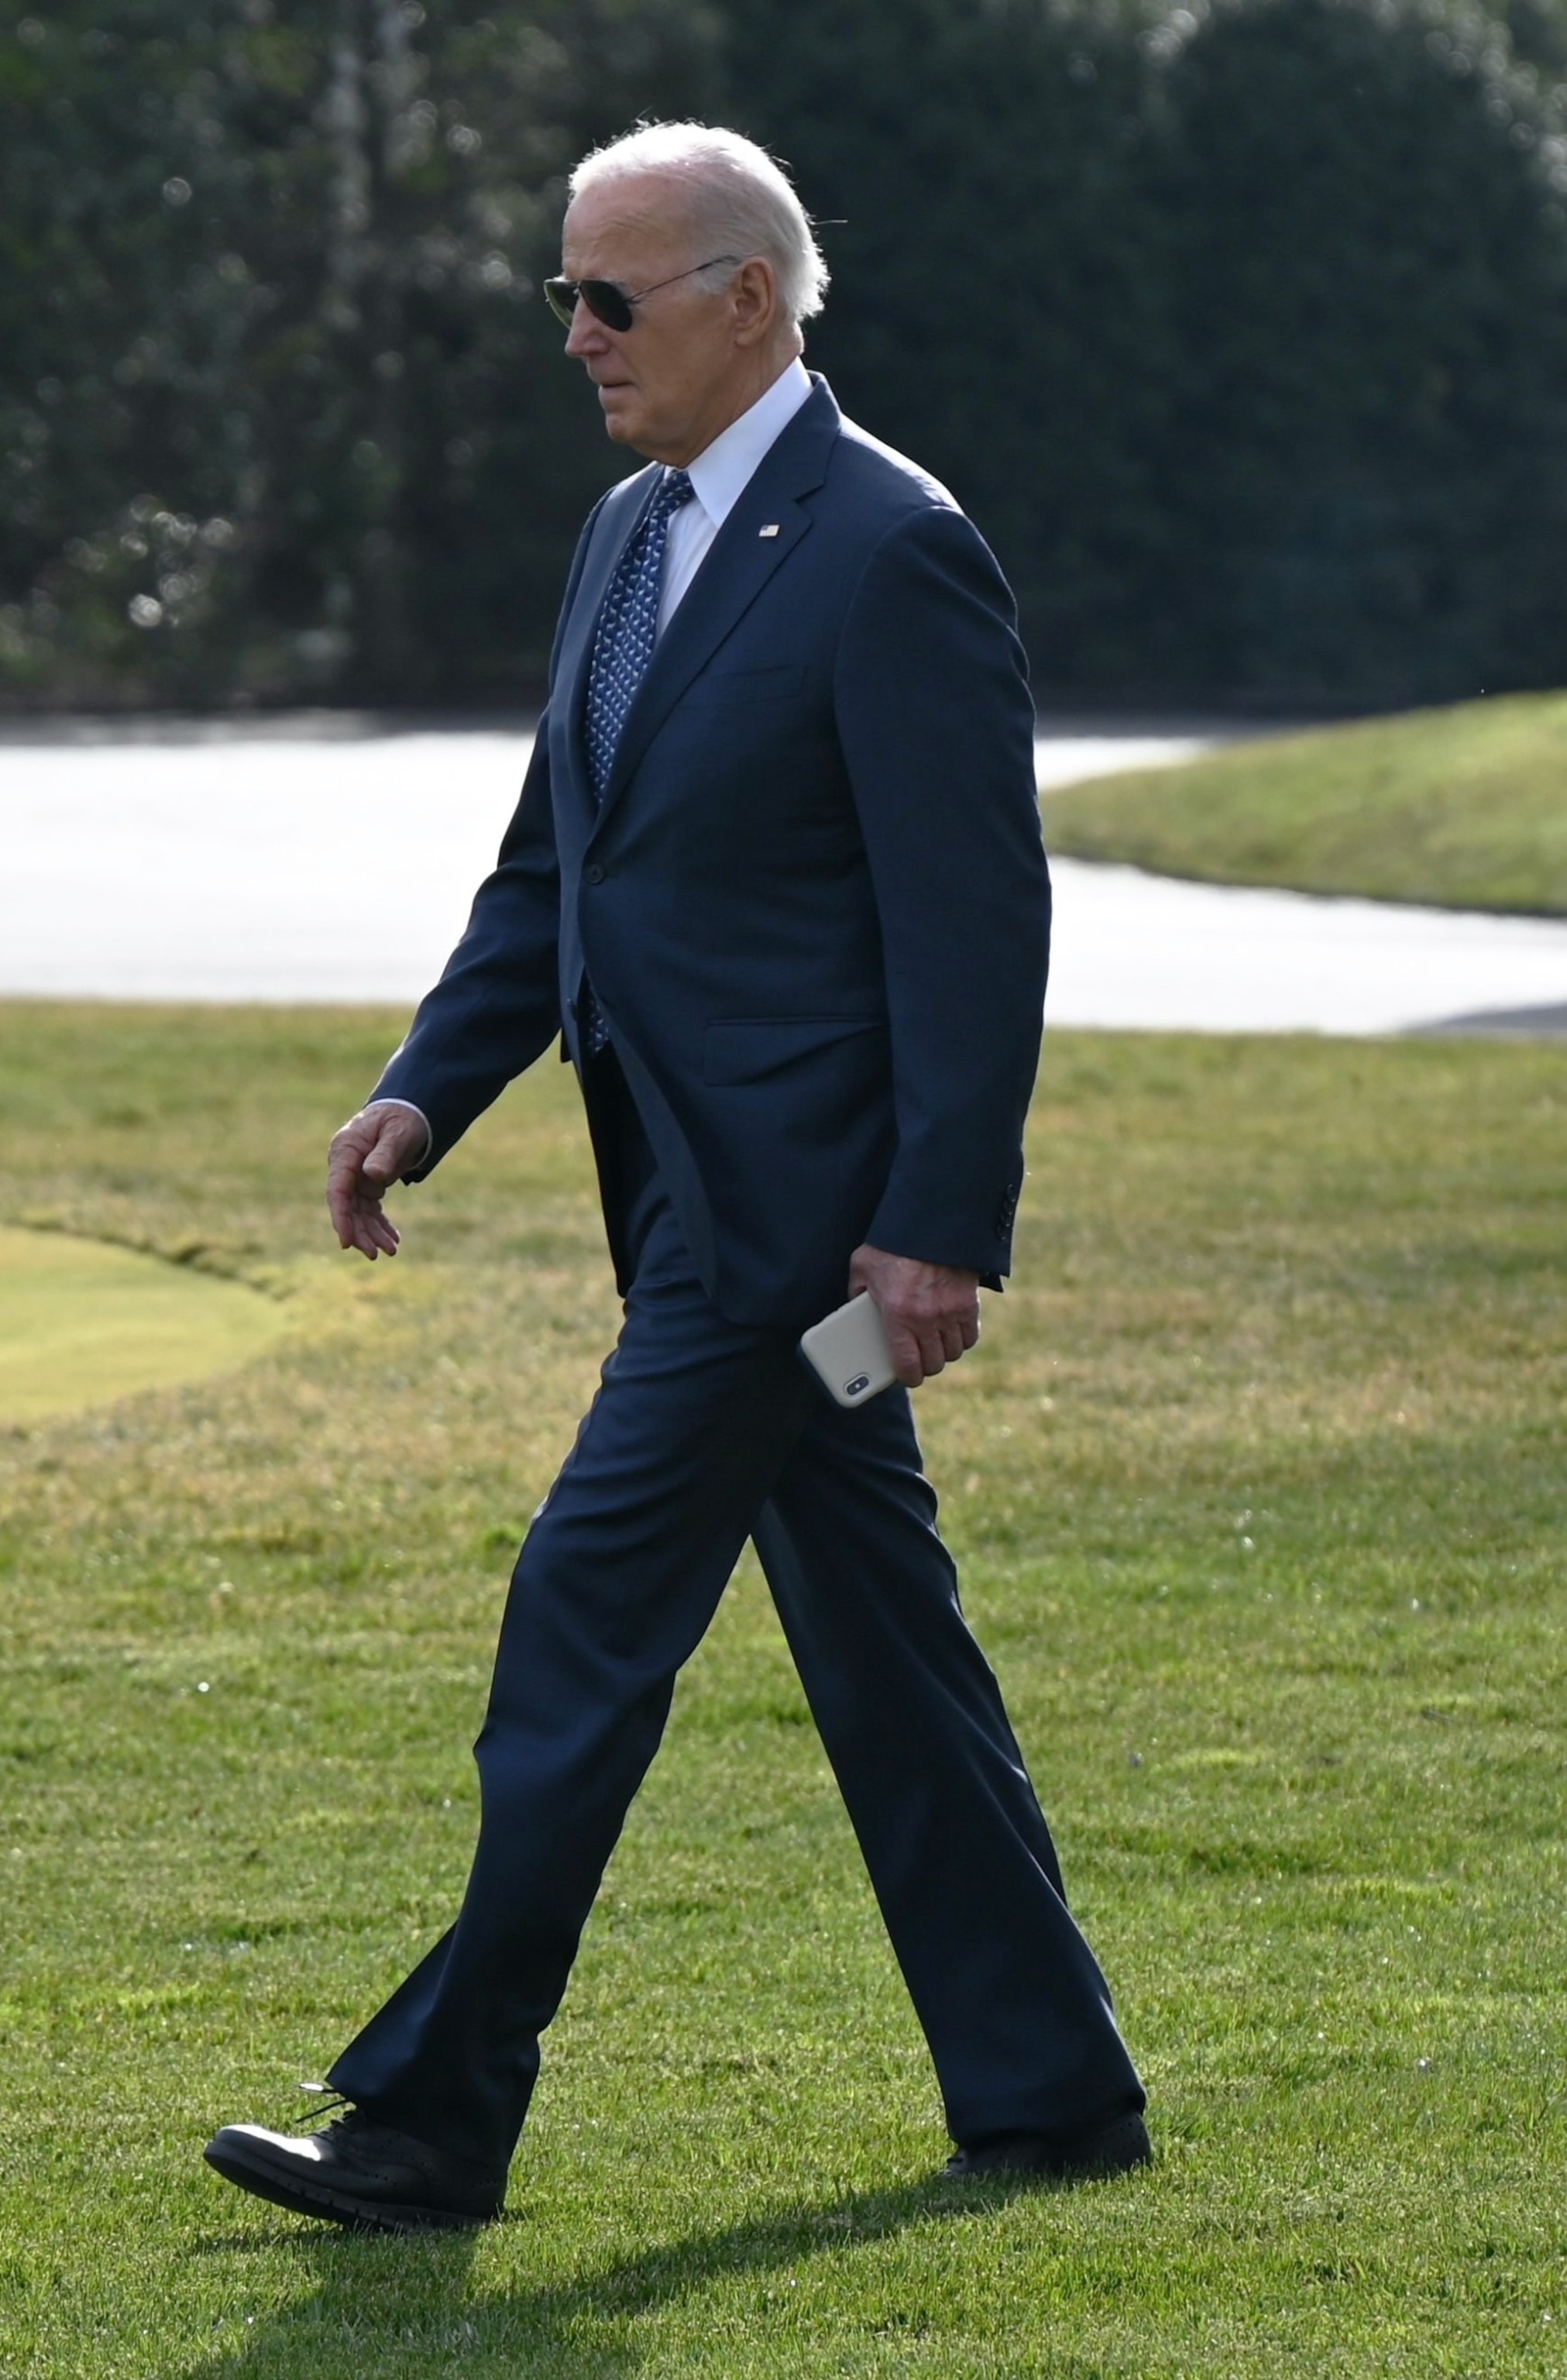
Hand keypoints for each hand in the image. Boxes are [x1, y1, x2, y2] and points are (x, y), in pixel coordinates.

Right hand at [326, 1103, 428, 1260]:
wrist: (408, 1111)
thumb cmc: (403, 1118)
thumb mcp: (398, 1132)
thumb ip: (385, 1152)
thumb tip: (372, 1174)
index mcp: (345, 1150)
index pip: (337, 1189)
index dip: (341, 1217)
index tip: (346, 1242)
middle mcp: (346, 1165)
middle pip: (346, 1206)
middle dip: (359, 1232)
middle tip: (377, 1254)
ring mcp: (355, 1176)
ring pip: (359, 1212)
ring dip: (372, 1233)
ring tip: (391, 1251)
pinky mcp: (368, 1183)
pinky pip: (371, 1209)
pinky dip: (381, 1225)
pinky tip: (394, 1240)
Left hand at [848, 1244, 980, 1386]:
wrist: (931, 1222)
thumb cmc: (893, 1245)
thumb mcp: (863, 1267)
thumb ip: (856, 1293)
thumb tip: (854, 1309)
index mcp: (898, 1314)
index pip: (907, 1366)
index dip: (907, 1377)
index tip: (906, 1376)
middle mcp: (927, 1319)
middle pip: (933, 1363)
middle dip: (924, 1366)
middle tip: (917, 1358)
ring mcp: (951, 1312)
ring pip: (952, 1353)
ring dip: (943, 1353)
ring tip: (933, 1345)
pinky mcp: (969, 1303)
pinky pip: (970, 1336)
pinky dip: (962, 1339)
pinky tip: (952, 1333)